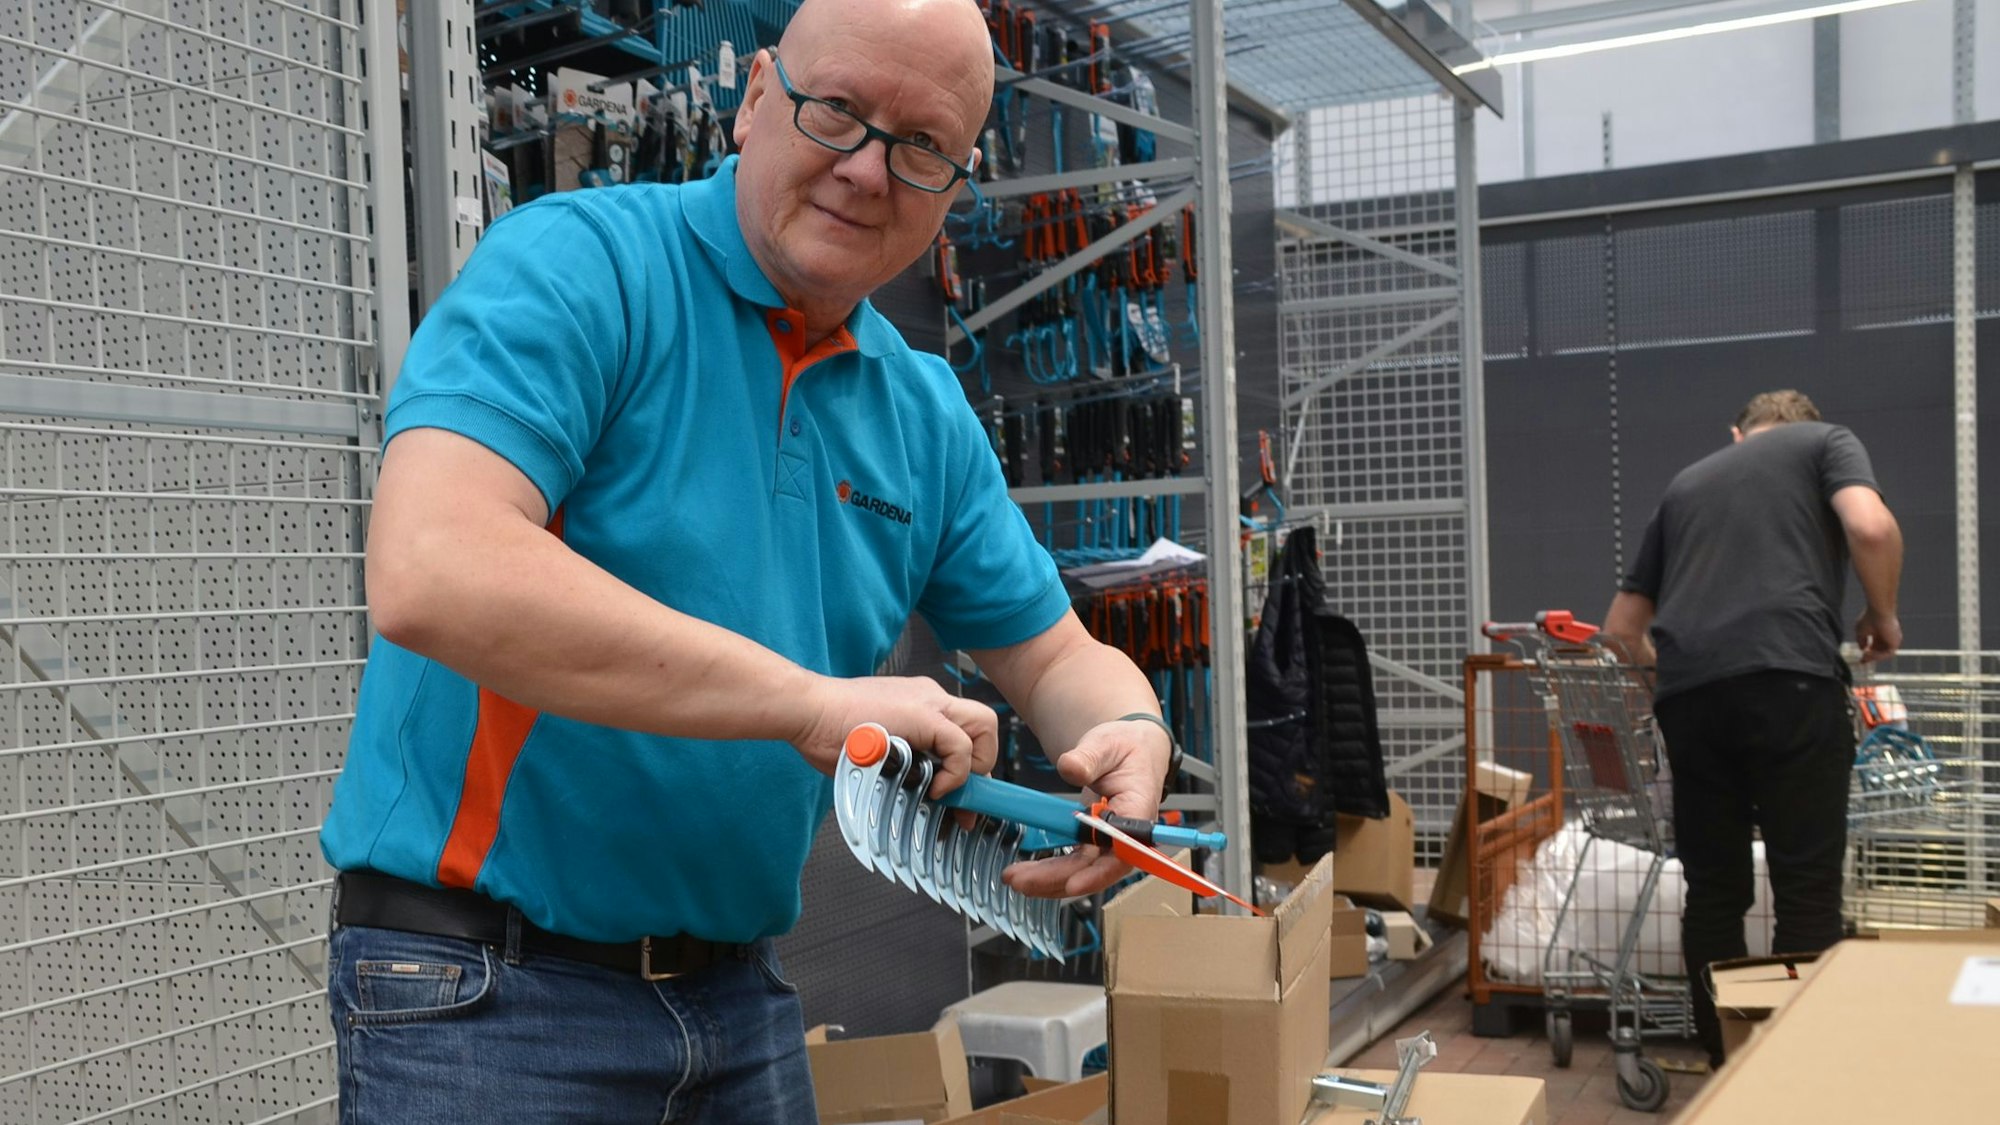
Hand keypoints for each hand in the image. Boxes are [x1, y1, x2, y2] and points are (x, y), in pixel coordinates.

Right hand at [792, 675, 998, 798]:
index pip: (964, 731)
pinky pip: (961, 746)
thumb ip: (901, 762)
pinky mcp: (925, 715)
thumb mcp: (876, 749)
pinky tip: (935, 789)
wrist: (808, 710)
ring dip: (974, 766)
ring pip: (985, 726)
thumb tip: (917, 794)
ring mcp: (930, 703)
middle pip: (984, 724)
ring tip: (951, 792)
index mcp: (921, 705)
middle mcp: (931, 698)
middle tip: (965, 801)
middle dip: (982, 766)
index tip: (959, 801)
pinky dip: (956, 772)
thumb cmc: (828, 730)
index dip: (968, 768)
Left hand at [1002, 717, 1169, 899]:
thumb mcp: (1106, 744)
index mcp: (1137, 811)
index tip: (1073, 885)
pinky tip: (1025, 873)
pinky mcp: (1093, 842)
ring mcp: (1109, 842)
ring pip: (1081, 870)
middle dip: (1058, 879)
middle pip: (1095, 867)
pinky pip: (1072, 862)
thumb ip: (1088, 758)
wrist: (1129, 750)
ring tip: (1014, 878)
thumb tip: (1069, 768)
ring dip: (1048, 879)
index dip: (1099, 873)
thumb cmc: (1125, 747)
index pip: (1123, 852)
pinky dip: (1049, 870)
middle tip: (1021, 881)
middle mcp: (1126, 834)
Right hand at [1855, 608, 1901, 662]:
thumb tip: (1862, 649)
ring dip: (1874, 657)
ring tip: (1864, 656)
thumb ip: (1861, 640)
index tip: (1861, 657)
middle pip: (1880, 652)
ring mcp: (1893, 640)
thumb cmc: (1869, 618)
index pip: (1875, 646)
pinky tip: (1869, 653)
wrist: (1879, 612)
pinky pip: (1887, 653)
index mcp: (1880, 633)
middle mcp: (1888, 637)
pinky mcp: (1896, 642)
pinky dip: (1878, 655)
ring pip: (1884, 654)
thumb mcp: (1860, 631)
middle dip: (1871, 657)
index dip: (1868, 652)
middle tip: (1862, 660)